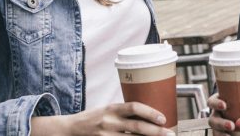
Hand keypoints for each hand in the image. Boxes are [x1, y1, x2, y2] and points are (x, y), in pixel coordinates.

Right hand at [31, 102, 173, 135]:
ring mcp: (105, 135)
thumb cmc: (93, 119)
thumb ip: (124, 113)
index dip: (150, 113)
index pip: (134, 107)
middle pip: (137, 126)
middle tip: (170, 134)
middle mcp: (109, 121)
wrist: (69, 129)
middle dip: (156, 131)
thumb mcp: (107, 110)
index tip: (163, 118)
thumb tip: (149, 116)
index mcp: (112, 108)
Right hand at [207, 93, 233, 135]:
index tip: (224, 105)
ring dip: (222, 135)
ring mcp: (219, 126)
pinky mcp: (223, 133)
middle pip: (212, 120)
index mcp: (219, 103)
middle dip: (221, 123)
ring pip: (216, 132)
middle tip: (231, 126)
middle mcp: (217, 115)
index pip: (211, 102)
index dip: (216, 104)